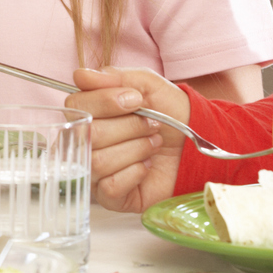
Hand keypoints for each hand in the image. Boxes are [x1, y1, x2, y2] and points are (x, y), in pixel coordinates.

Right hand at [68, 66, 189, 213]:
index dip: (105, 102)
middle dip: (129, 127)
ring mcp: (95, 171)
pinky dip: (134, 173)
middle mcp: (86, 142)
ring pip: (98, 161)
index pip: (76, 106)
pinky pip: (110, 187)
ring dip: (135, 149)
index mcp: (90, 113)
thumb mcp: (147, 85)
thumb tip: (81, 76)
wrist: (196, 143)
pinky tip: (147, 167)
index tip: (135, 100)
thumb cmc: (170, 113)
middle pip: (90, 135)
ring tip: (153, 144)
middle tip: (152, 125)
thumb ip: (113, 77)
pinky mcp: (110, 196)